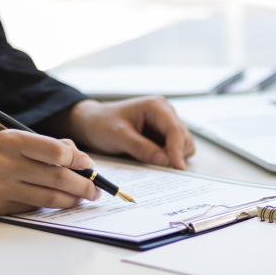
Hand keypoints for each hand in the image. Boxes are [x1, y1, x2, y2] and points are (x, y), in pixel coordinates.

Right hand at [0, 132, 101, 214]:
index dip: (78, 160)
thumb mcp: (14, 137)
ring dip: (73, 200)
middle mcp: (6, 165)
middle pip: (58, 179)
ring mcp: (1, 188)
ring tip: (83, 198)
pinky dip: (50, 205)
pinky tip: (58, 201)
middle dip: (84, 186)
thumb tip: (81, 159)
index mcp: (12, 142)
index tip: (88, 165)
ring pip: (49, 199)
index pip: (56, 152)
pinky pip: (33, 208)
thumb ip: (47, 145)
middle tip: (96, 189)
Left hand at [46, 98, 195, 169]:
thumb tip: (163, 160)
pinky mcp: (162, 135)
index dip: (178, 149)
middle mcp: (165, 113)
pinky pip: (174, 149)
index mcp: (156, 106)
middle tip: (159, 167)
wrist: (91, 123)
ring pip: (183, 145)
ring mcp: (164, 124)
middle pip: (184, 137)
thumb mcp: (118, 136)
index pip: (175, 129)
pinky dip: (168, 158)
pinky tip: (153, 160)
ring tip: (151, 161)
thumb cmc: (102, 123)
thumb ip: (141, 147)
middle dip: (176, 154)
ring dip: (173, 157)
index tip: (177, 167)